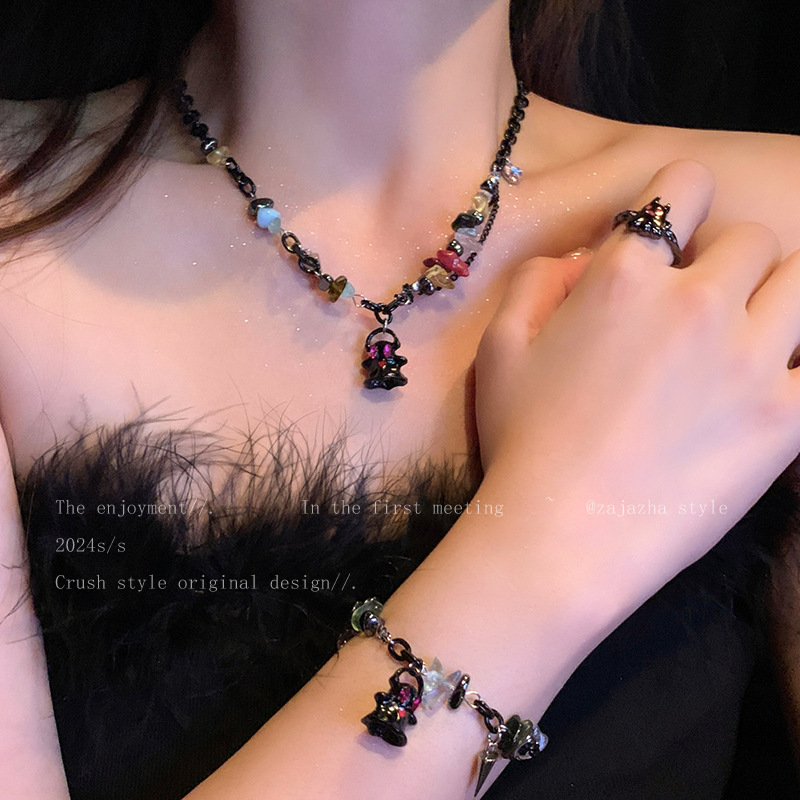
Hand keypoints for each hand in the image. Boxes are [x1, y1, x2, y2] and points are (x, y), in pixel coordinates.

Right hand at [475, 159, 799, 594]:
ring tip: (748, 339)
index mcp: (624, 278)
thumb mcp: (499, 349)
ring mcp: (749, 360)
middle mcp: (695, 303)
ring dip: (778, 299)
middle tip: (702, 307)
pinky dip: (798, 368)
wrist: (561, 537)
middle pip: (752, 239)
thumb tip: (584, 255)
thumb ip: (537, 280)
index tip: (673, 235)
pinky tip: (770, 386)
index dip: (681, 201)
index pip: (685, 185)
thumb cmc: (520, 442)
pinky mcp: (784, 419)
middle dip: (728, 262)